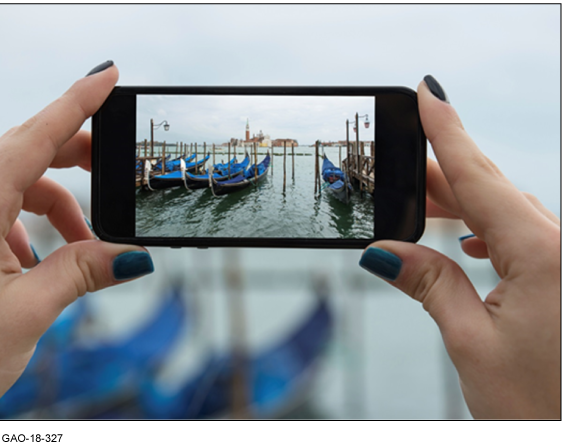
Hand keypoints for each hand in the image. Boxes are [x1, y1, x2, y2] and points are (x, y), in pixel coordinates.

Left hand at [0, 61, 153, 418]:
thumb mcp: (30, 312)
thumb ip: (84, 271)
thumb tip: (135, 255)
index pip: (32, 140)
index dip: (75, 103)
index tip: (107, 76)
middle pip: (23, 152)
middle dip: (75, 153)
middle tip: (115, 165)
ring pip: (12, 182)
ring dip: (56, 201)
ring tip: (83, 239)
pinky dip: (31, 221)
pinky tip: (40, 254)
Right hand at [359, 75, 559, 418]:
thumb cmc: (540, 408)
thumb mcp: (471, 343)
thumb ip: (429, 285)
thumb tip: (383, 252)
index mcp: (544, 256)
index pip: (481, 179)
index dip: (448, 132)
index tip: (428, 94)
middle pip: (493, 192)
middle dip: (443, 174)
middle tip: (397, 165)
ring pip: (510, 214)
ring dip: (465, 206)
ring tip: (420, 207)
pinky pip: (528, 237)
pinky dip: (491, 232)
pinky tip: (470, 242)